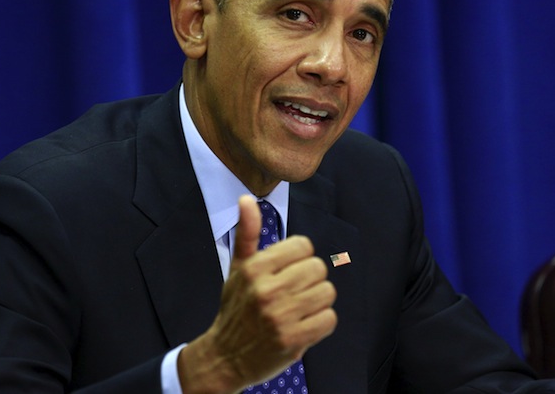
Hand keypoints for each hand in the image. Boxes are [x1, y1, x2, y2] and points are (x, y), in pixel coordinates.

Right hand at [178, 195, 336, 393]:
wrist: (226, 356)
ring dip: (318, 301)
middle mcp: (266, 290)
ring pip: (327, 292)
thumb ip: (248, 233)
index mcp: (254, 268)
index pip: (303, 246)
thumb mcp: (238, 268)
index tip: (290, 270)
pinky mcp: (292, 341)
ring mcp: (279, 317)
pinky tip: (305, 324)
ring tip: (301, 307)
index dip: (301, 257)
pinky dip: (322, 322)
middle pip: (318, 268)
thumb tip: (246, 199)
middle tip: (296, 291)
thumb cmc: (236, 307)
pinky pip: (329, 319)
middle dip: (311, 279)